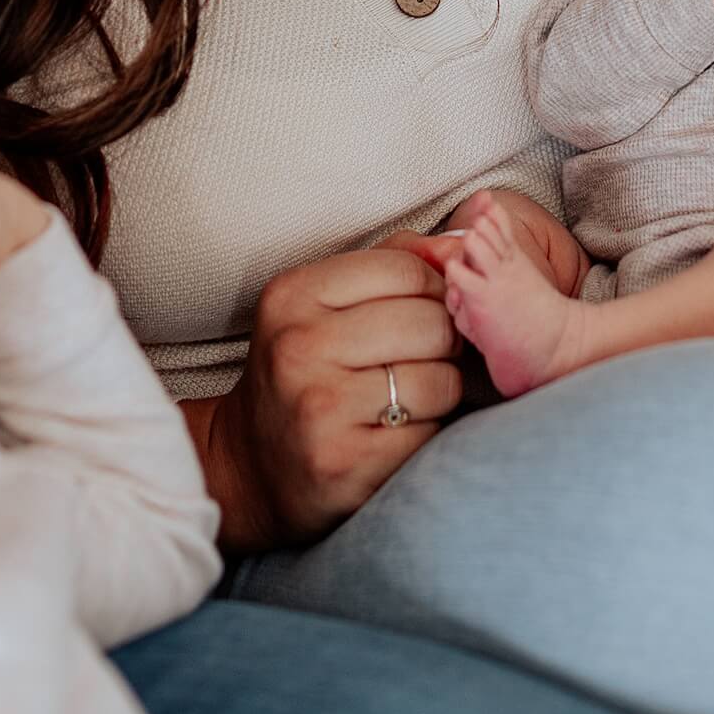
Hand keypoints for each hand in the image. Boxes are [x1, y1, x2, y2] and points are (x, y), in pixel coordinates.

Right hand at [195, 243, 463, 553]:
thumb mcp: (328, 301)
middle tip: (420, 360)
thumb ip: (396, 260)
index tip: (423, 313)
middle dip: (443, 344)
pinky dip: (427, 436)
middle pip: (431, 324)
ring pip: (440, 381)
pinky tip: (396, 436)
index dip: (434, 292)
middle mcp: (299, 347)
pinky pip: (430, 436)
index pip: (408, 270)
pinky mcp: (344, 464)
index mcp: (293, 294)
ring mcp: (319, 408)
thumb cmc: (306, 370)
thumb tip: (462, 249)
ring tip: (408, 399)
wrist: (251, 464)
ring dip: (440, 393)